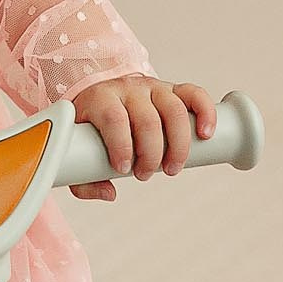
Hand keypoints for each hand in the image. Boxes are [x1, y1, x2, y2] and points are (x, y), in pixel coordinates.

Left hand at [69, 76, 216, 200]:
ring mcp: (153, 87)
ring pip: (174, 110)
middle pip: (147, 119)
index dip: (121, 145)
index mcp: (100, 98)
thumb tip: (110, 194)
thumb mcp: (76, 150)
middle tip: (144, 175)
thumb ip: (85, 178)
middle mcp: (128, 89)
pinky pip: (194, 94)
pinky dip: (205, 113)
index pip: (114, 118)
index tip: (123, 169)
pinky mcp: (173, 89)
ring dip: (178, 145)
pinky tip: (206, 135)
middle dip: (150, 154)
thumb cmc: (90, 128)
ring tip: (172, 169)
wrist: (101, 97)